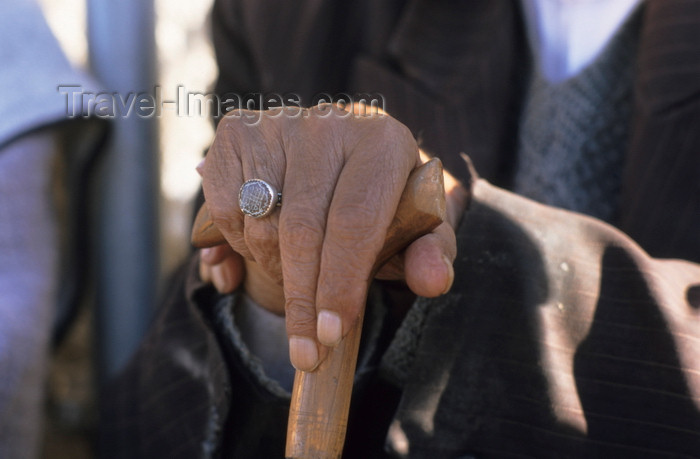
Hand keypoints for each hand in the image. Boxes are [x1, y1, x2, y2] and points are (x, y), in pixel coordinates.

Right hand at [199, 105, 463, 370]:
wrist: (348, 156)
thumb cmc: (387, 200)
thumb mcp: (420, 226)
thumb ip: (431, 252)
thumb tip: (432, 280)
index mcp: (382, 141)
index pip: (355, 221)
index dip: (340, 284)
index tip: (331, 334)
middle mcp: (327, 124)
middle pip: (301, 229)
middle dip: (301, 300)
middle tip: (306, 351)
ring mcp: (278, 124)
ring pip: (258, 225)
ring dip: (271, 272)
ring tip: (296, 284)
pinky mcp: (237, 132)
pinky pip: (224, 211)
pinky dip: (236, 246)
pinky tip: (260, 254)